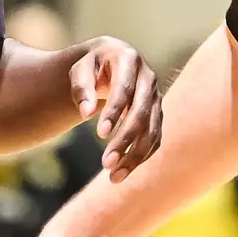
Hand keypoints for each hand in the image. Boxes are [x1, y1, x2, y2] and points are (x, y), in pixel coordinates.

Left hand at [66, 36, 162, 182]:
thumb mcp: (80, 70)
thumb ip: (82, 89)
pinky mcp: (158, 113)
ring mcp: (156, 96)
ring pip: (152, 130)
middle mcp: (148, 78)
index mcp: (129, 60)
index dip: (114, 112)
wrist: (109, 61)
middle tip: (106, 164)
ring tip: (114, 177)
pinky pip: (155, 138)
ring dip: (135, 155)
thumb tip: (86, 113)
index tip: (100, 135)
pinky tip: (123, 172)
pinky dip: (142, 156)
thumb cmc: (91, 66)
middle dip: (126, 140)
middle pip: (142, 112)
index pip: (124, 89)